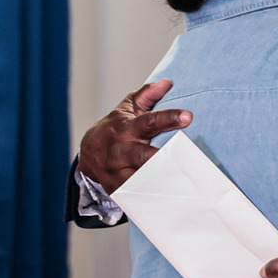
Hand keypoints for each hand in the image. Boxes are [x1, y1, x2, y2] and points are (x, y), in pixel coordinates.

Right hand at [78, 78, 191, 192]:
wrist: (89, 153)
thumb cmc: (116, 127)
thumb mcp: (128, 108)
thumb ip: (147, 95)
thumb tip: (166, 82)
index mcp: (126, 128)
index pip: (149, 121)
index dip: (168, 118)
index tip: (188, 116)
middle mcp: (120, 150)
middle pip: (143, 156)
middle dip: (163, 157)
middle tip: (186, 158)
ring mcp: (117, 172)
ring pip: (141, 179)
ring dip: (161, 180)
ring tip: (186, 181)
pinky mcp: (117, 189)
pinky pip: (137, 194)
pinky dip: (153, 195)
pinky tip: (172, 195)